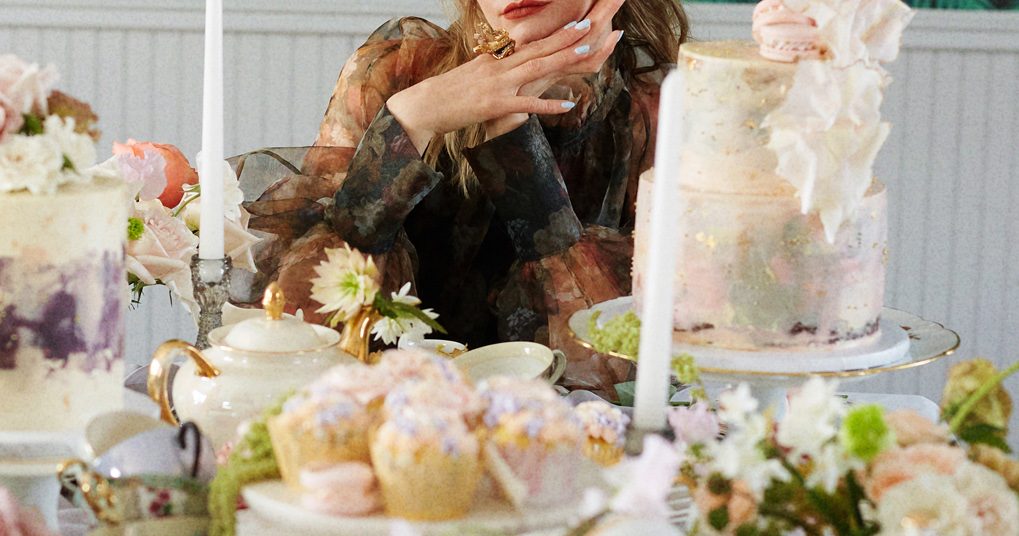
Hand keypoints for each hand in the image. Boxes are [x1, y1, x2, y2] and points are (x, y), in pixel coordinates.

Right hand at [386, 0, 623, 153]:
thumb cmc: (445, 95)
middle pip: (537, 49)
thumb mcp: (471, 76)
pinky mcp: (495, 106)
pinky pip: (527, 106)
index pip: (528, 45)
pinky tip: (569, 106)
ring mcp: (498, 86)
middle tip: (587, 25)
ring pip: (536, 68)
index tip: (573, 24)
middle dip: (564, 38)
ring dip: (562, 58)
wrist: (422, 107)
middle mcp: (498, 68)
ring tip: (586, 50)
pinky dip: (549, 105)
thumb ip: (490, 70)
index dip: (552, 35)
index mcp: (494, 60)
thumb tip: (502, 64)